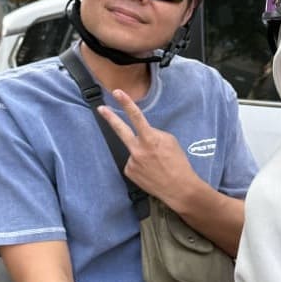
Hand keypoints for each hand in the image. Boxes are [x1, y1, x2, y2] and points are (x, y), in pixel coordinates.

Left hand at [98, 89, 196, 206]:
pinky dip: (140, 165)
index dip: (126, 103)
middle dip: (110, 118)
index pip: (136, 116)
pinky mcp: (129, 172)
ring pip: (133, 150)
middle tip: (101, 109)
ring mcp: (132, 162)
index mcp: (150, 139)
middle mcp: (138, 150)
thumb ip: (154, 133)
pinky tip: (150, 171)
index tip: (117, 93)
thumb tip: (144, 133)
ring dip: (141, 154)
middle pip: (120, 130)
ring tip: (155, 164)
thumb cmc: (178, 164)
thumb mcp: (170, 141)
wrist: (179, 188)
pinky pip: (132, 163)